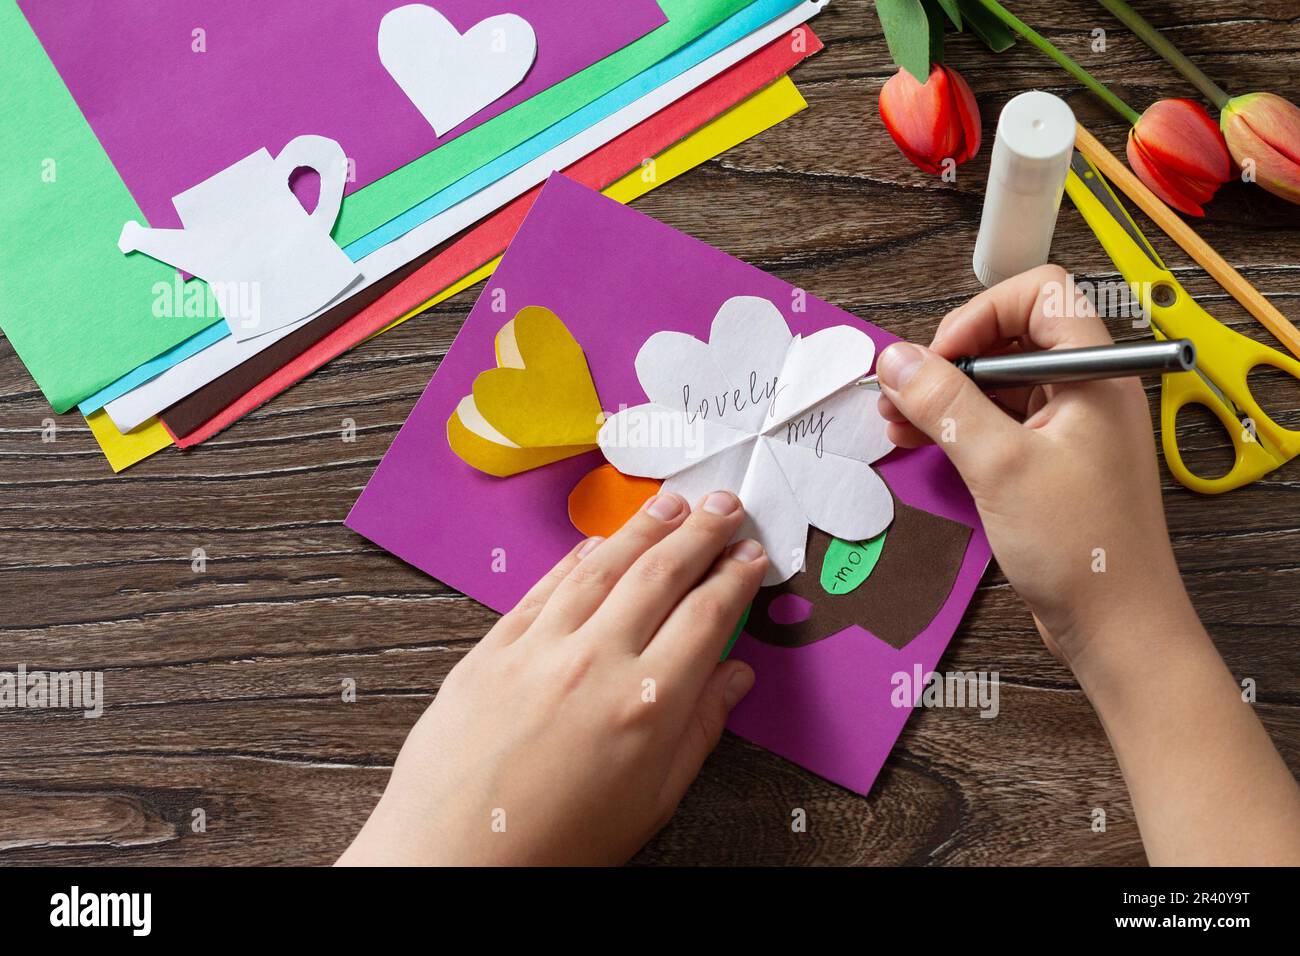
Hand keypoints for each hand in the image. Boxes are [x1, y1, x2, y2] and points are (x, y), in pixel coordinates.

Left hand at [338, 490, 764, 865]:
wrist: (453, 862)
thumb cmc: (555, 847)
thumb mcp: (652, 802)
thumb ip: (699, 730)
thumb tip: (734, 678)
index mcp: (646, 704)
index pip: (706, 615)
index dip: (734, 578)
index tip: (750, 556)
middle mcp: (594, 662)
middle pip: (659, 575)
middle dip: (698, 532)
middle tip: (723, 504)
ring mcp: (538, 649)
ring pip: (601, 568)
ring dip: (642, 529)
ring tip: (670, 504)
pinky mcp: (491, 650)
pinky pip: (541, 589)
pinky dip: (573, 559)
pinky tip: (593, 544)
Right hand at [876, 265, 1299, 864]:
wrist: (1117, 628)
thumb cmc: (1079, 548)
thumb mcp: (999, 465)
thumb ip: (943, 403)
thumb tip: (894, 359)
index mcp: (1094, 374)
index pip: (1040, 294)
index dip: (982, 314)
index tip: (939, 357)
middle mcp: (1087, 391)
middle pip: (1011, 338)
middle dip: (948, 360)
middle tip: (900, 395)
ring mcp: (1070, 429)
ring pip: (997, 384)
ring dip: (945, 397)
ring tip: (895, 424)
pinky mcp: (1052, 464)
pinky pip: (999, 424)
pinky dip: (958, 429)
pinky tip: (920, 445)